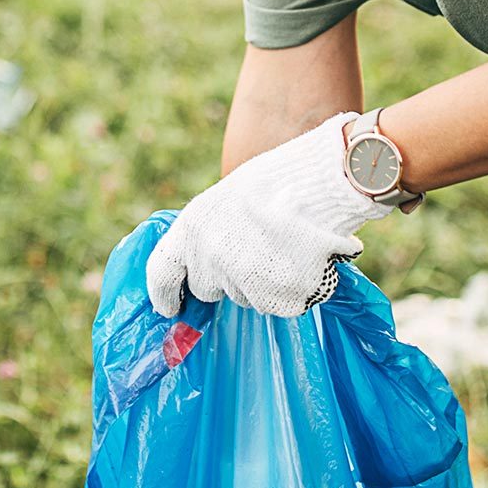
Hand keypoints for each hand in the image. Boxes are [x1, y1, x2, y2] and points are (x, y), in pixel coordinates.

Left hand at [146, 113, 396, 317]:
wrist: (325, 181)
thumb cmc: (279, 180)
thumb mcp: (226, 198)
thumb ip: (209, 233)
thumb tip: (203, 265)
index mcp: (192, 227)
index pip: (162, 273)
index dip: (163, 293)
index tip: (170, 307)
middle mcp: (211, 258)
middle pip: (208, 288)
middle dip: (225, 277)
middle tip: (255, 250)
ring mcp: (244, 280)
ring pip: (247, 296)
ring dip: (261, 281)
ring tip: (285, 246)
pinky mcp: (278, 296)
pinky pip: (279, 304)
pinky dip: (291, 289)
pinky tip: (303, 260)